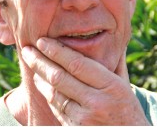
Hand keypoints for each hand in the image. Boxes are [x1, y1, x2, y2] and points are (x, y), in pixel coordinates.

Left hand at [21, 37, 149, 125]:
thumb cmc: (129, 111)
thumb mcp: (126, 85)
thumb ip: (115, 62)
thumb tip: (111, 38)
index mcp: (111, 85)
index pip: (77, 64)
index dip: (57, 51)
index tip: (43, 41)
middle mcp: (96, 102)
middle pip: (60, 77)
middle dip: (40, 61)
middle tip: (28, 49)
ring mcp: (84, 118)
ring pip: (54, 94)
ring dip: (40, 78)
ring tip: (32, 64)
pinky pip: (57, 109)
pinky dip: (47, 94)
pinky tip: (42, 84)